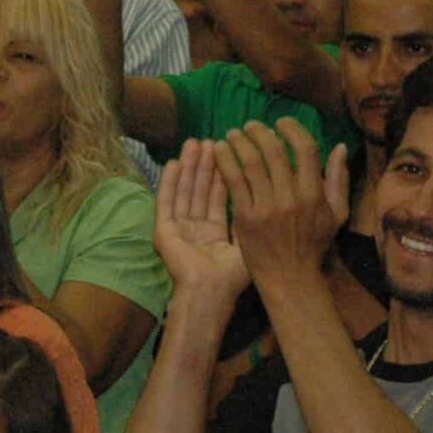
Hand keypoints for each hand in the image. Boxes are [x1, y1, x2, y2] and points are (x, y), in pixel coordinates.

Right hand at [152, 140, 252, 307]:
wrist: (211, 291)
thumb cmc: (233, 275)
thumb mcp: (248, 241)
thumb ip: (253, 218)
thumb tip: (268, 193)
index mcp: (214, 233)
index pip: (218, 196)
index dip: (222, 174)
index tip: (228, 152)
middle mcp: (194, 227)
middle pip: (200, 189)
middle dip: (205, 164)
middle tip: (209, 140)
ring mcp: (177, 228)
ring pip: (184, 191)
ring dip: (189, 167)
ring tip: (193, 143)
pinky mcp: (163, 229)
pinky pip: (166, 201)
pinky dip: (169, 182)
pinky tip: (173, 163)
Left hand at [214, 119, 347, 290]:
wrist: (289, 276)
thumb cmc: (313, 244)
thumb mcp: (336, 214)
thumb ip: (338, 180)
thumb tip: (340, 147)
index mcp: (315, 193)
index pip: (306, 149)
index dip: (292, 129)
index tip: (280, 122)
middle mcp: (292, 197)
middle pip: (274, 152)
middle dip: (260, 132)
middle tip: (249, 126)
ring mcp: (267, 207)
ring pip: (251, 163)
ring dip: (239, 143)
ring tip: (232, 134)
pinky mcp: (245, 217)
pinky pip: (233, 181)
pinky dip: (225, 161)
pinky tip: (220, 151)